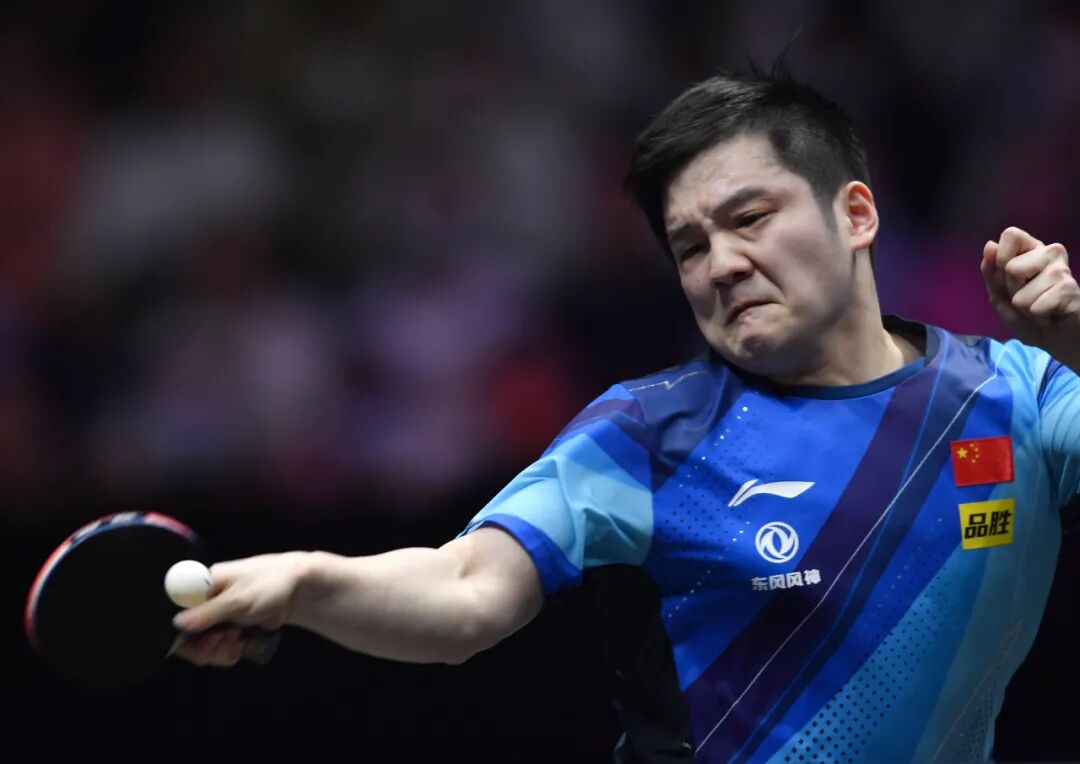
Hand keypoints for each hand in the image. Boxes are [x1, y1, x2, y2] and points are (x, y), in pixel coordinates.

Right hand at [171, 552, 308, 666]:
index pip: (175, 613)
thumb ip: (207, 613)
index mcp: (203, 586)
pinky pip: (222, 645)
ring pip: (206, 643)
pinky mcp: (234, 626)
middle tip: (222, 644)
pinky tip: (242, 646)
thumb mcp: (237, 600)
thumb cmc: (269, 585)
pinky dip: (229, 651)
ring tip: (237, 643)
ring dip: (219, 650)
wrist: (302, 586)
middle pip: (189, 634)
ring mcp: (221, 614)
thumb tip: (176, 623)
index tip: (196, 645)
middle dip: (204, 646)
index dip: (181, 635)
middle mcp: (207, 600)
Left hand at [981, 227, 1079, 360]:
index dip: (1000, 260)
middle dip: (1010, 292)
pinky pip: (1036, 307)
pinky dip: (1037, 317)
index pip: (1011, 235)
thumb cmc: (1029, 315)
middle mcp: (1050, 253)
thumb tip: (990, 246)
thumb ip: (991, 273)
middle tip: (1026, 299)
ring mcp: (1062, 270)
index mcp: (1031, 250)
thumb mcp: (1001, 296)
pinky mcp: (1070, 290)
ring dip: (1024, 309)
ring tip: (1039, 308)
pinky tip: (1051, 315)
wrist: (1059, 339)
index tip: (1006, 278)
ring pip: (1021, 293)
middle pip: (1010, 268)